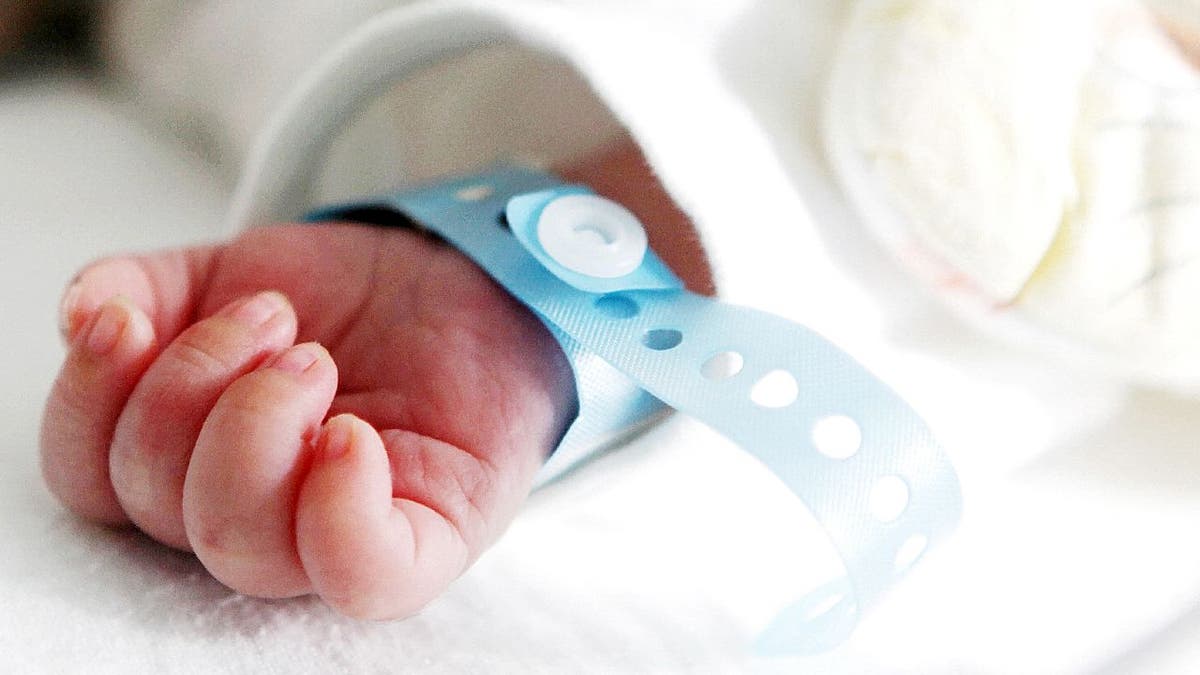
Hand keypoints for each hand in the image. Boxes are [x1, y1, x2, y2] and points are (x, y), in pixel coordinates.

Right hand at [40, 222, 574, 618]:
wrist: (468, 283)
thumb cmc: (351, 302)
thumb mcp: (233, 274)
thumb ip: (148, 288)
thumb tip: (88, 314)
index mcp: (193, 465)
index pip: (92, 478)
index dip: (88, 399)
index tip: (131, 319)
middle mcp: (256, 515)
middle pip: (160, 504)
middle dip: (194, 385)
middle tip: (272, 322)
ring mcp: (338, 535)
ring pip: (240, 543)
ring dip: (257, 423)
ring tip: (313, 356)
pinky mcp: (425, 540)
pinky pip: (363, 574)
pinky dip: (339, 508)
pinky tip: (348, 433)